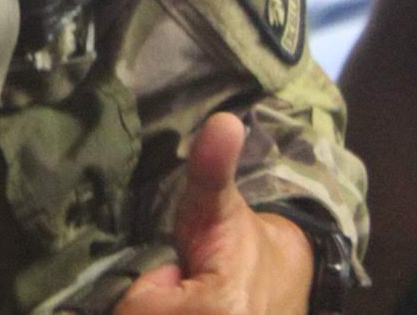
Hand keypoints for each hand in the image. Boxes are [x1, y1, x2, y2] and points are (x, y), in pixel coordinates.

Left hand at [113, 114, 313, 314]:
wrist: (280, 279)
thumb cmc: (235, 237)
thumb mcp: (216, 201)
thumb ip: (211, 166)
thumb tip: (224, 122)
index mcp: (221, 310)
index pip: (136, 309)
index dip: (144, 288)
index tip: (171, 270)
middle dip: (145, 304)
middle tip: (172, 284)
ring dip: (151, 310)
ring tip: (176, 295)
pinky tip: (173, 308)